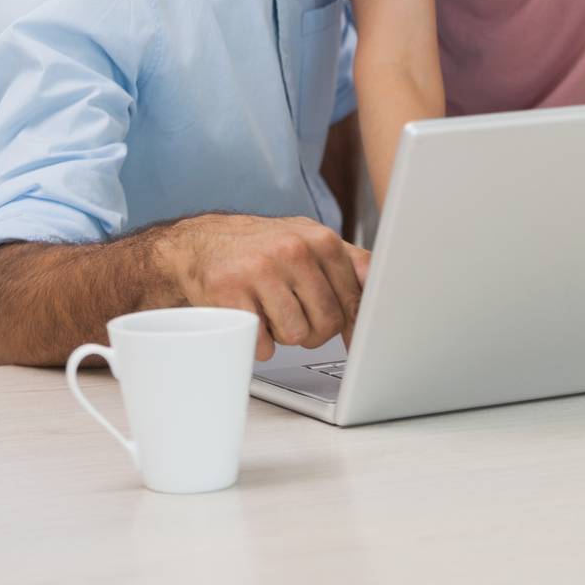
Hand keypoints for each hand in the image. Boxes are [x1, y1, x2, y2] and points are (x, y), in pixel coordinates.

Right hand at [163, 213, 369, 361]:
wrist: (200, 244)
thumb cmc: (261, 247)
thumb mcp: (309, 240)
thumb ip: (350, 262)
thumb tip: (384, 288)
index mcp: (321, 239)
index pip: (354, 300)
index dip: (351, 326)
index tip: (352, 341)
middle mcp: (294, 251)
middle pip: (328, 324)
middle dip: (314, 331)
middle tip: (296, 316)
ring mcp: (261, 271)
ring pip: (296, 336)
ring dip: (284, 335)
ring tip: (271, 311)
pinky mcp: (231, 295)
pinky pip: (263, 345)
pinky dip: (259, 343)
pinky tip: (251, 317)